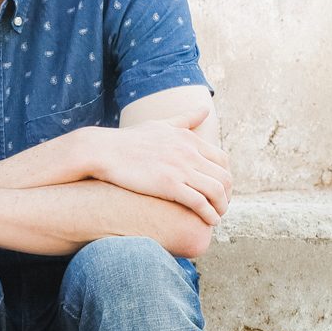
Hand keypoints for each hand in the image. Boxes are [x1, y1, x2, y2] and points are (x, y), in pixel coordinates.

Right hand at [87, 108, 232, 223]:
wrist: (103, 150)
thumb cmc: (129, 139)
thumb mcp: (161, 124)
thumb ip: (186, 118)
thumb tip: (206, 108)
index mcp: (189, 139)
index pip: (223, 160)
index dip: (226, 178)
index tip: (221, 190)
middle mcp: (189, 152)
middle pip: (224, 177)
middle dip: (227, 196)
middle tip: (222, 207)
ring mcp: (180, 168)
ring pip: (216, 191)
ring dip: (222, 207)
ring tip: (217, 217)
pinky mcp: (169, 185)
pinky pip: (200, 203)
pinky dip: (209, 214)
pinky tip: (210, 222)